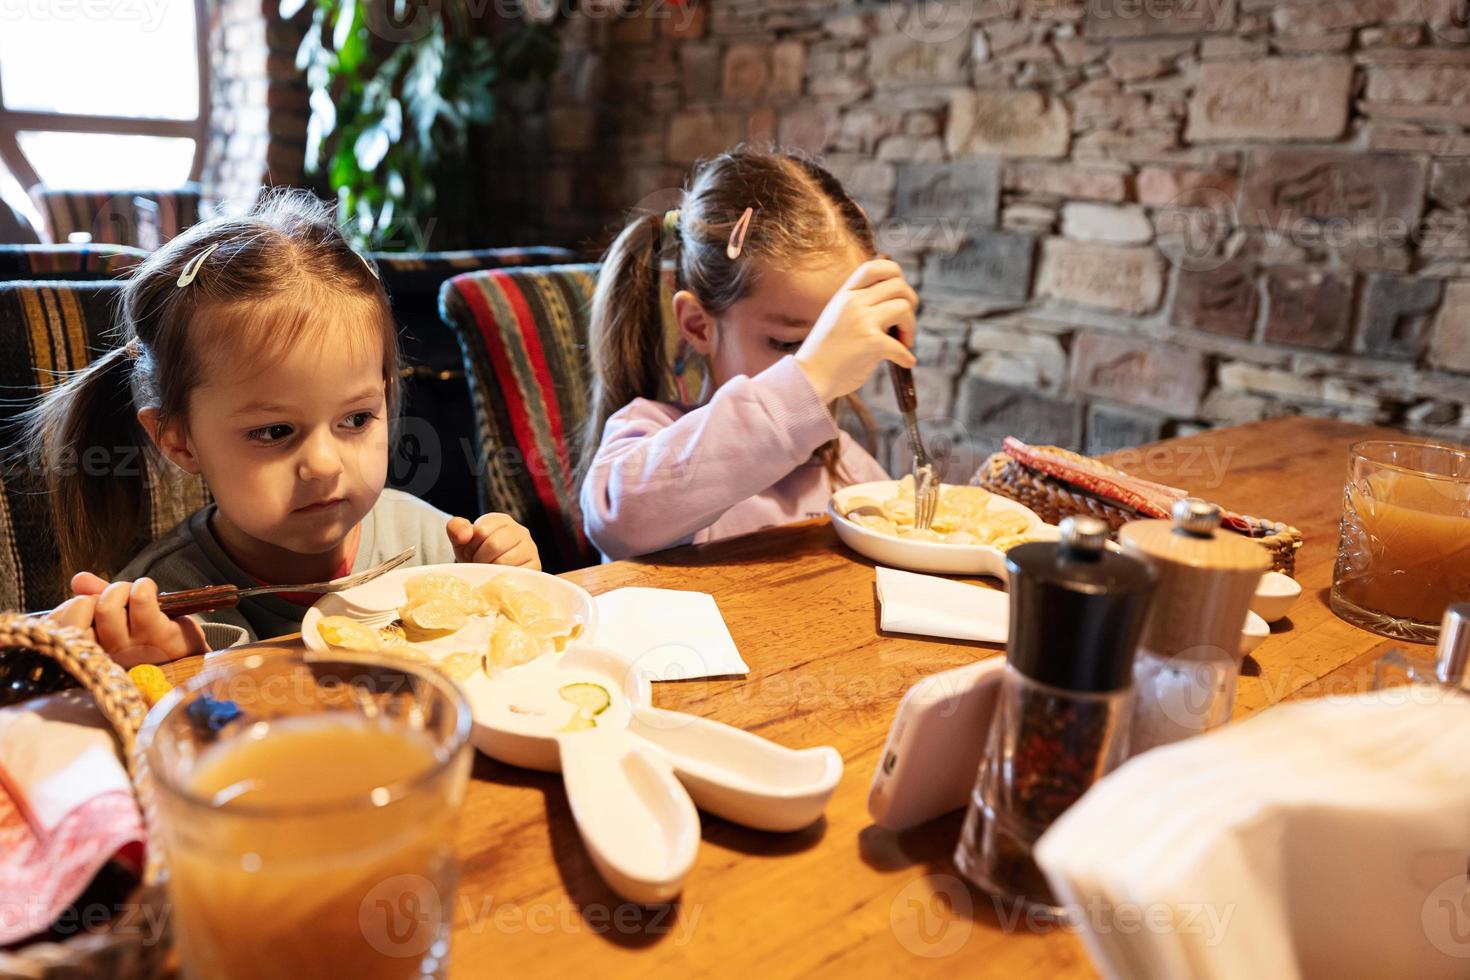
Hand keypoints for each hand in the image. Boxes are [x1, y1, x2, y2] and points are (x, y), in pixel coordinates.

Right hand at [47, 572, 207, 666]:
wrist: (189, 659)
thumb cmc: (147, 638)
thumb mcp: (119, 620)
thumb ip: (97, 599)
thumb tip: (78, 579)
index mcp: (94, 651)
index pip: (61, 627)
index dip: (70, 607)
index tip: (89, 603)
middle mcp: (109, 654)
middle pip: (81, 609)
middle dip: (99, 594)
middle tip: (118, 596)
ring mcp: (134, 648)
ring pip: (108, 605)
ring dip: (121, 588)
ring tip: (134, 593)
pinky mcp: (161, 637)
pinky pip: (141, 598)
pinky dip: (143, 586)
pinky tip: (151, 591)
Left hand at [447, 514, 541, 568]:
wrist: (489, 575)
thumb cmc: (476, 555)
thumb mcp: (461, 540)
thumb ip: (456, 528)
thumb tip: (465, 534)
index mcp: (502, 520)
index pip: (482, 531)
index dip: (471, 545)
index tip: (472, 551)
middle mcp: (520, 530)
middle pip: (494, 545)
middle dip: (479, 558)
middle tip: (479, 563)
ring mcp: (530, 548)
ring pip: (504, 560)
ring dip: (489, 569)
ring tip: (489, 569)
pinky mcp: (535, 567)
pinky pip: (514, 574)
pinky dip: (501, 578)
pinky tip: (499, 576)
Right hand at [794, 258, 917, 401]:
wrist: (809, 378)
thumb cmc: (827, 353)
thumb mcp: (838, 317)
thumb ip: (860, 305)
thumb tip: (898, 301)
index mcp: (845, 294)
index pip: (875, 267)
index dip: (896, 275)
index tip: (898, 294)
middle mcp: (853, 302)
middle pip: (899, 285)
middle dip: (911, 303)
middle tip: (905, 323)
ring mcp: (862, 321)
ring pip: (904, 308)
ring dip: (910, 327)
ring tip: (903, 342)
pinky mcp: (871, 342)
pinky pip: (901, 345)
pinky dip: (906, 357)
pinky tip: (905, 363)